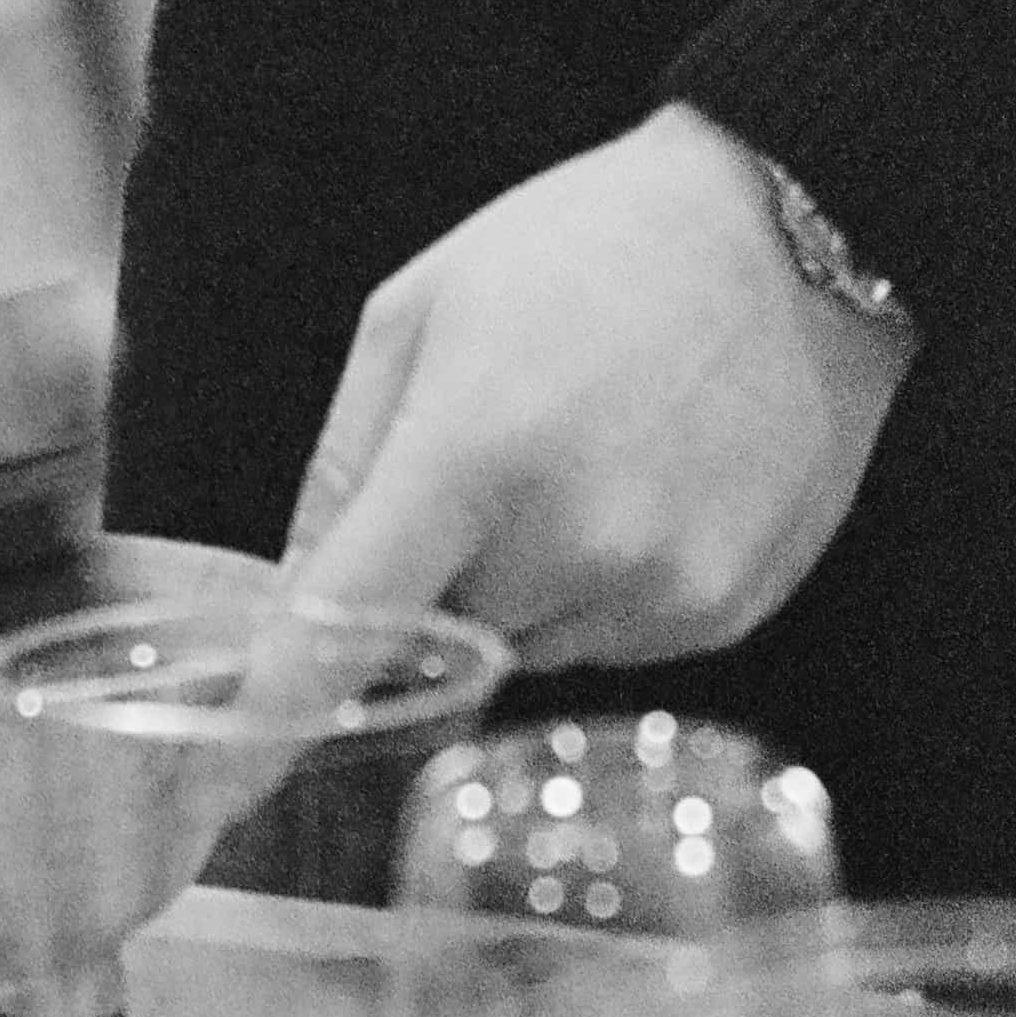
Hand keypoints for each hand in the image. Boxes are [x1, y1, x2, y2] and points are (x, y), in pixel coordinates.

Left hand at [283, 105, 912, 663]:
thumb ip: (343, 464)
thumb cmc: (590, 246)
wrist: (793, 231)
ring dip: (526, 582)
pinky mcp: (727, 611)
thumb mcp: (421, 311)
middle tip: (494, 456)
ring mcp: (662, 586)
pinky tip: (650, 481)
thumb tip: (290, 598)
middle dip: (441, 573)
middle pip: (440, 637)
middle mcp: (575, 538)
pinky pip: (613, 640)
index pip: (346, 625)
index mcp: (476, 449)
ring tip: (586, 452)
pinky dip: (605, 586)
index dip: (273, 712)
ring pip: (527, 646)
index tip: (222, 785)